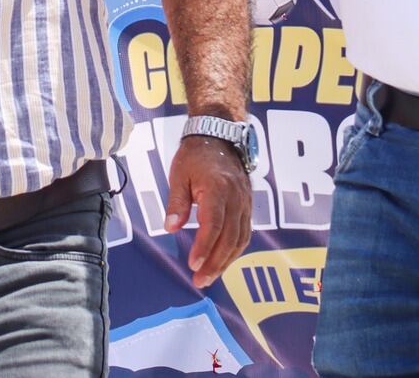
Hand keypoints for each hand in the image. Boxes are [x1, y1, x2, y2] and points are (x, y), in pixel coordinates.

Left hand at [165, 133, 253, 288]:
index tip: (193, 265)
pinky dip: (234, 251)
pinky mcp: (247, 206)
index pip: (213, 225)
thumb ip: (177, 203)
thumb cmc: (195, 156)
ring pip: (240, 239)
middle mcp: (235, 198)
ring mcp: (245, 203)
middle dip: (215, 263)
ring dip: (226, 261)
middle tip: (200, 281)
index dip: (204, 247)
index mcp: (217, 189)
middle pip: (229, 238)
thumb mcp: (179, 175)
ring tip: (209, 277)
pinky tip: (222, 261)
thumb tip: (171, 228)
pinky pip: (244, 233)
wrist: (220, 137)